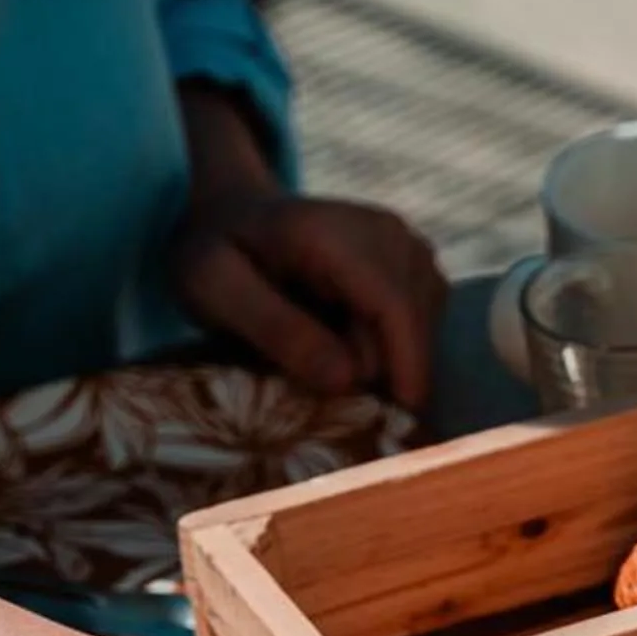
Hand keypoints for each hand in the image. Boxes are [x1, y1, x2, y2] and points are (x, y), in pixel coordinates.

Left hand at [170, 188, 445, 409]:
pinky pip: (421, 326)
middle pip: (412, 325)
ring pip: (422, 329)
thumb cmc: (216, 253)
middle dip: (380, 368)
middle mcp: (387, 231)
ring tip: (324, 352)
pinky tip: (347, 340)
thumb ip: (275, 329)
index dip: (404, 368)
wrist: (235, 213)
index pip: (392, 307)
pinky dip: (392, 348)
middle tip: (314, 378)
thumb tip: (347, 380)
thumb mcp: (214, 289)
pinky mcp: (419, 266)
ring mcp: (409, 247)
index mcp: (332, 231)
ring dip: (384, 359)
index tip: (400, 422)